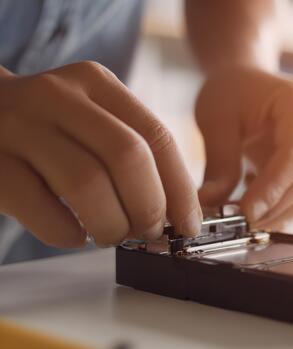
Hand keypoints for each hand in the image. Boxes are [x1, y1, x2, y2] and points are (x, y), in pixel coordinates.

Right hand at [0, 62, 201, 247]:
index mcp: (97, 84)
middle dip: (149, 206)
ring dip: (111, 224)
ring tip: (111, 235)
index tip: (188, 224)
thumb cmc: (47, 128)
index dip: (180, 189)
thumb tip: (178, 210)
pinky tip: (73, 233)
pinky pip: (40, 208)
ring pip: (87, 183)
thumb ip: (132, 150)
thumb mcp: (92, 118)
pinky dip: (66, 232)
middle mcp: (58, 97)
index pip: (156, 137)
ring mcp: (19, 126)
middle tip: (150, 232)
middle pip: (128, 157)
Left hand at [195, 66, 292, 227]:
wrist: (245, 78)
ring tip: (249, 222)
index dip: (273, 190)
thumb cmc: (231, 91)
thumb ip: (218, 164)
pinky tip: (260, 211)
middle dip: (278, 206)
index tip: (246, 213)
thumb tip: (210, 204)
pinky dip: (285, 206)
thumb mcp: (216, 121)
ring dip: (282, 211)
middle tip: (244, 225)